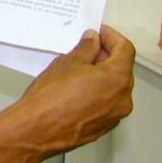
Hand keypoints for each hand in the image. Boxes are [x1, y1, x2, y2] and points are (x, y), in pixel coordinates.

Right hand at [0, 26, 134, 162]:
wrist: (36, 129)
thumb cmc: (48, 100)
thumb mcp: (66, 63)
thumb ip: (85, 49)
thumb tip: (92, 41)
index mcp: (117, 79)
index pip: (125, 50)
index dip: (112, 37)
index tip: (100, 33)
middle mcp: (122, 99)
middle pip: (122, 69)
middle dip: (105, 56)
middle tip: (86, 47)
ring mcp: (113, 115)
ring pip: (113, 87)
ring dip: (100, 74)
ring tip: (77, 68)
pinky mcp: (102, 126)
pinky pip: (105, 103)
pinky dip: (96, 91)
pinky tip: (76, 87)